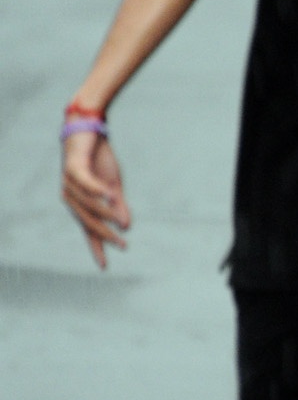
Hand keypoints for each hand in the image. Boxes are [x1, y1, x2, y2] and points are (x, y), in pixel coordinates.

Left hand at [62, 131, 130, 267]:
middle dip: (104, 235)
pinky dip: (96, 189)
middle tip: (122, 245)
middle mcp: (70, 197)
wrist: (89, 131)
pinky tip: (109, 195)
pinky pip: (84, 182)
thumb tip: (126, 227)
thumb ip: (118, 206)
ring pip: (88, 205)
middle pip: (88, 221)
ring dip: (106, 214)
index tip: (104, 267)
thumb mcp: (113, 186)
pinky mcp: (72, 168)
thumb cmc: (99, 160)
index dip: (96, 247)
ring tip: (122, 224)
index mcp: (80, 203)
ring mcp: (69, 184)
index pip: (88, 230)